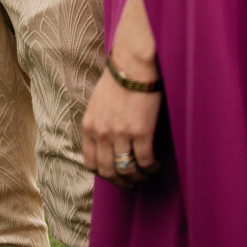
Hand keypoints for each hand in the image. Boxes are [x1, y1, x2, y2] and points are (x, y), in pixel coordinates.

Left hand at [81, 67, 161, 186]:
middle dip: (120, 181)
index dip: (103, 174)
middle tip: (131, 181)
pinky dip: (151, 168)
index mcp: (89, 125)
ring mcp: (120, 133)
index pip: (90, 163)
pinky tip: (156, 166)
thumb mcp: (96, 103)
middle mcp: (102, 132)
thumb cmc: (117, 80)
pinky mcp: (140, 132)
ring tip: (146, 173)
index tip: (114, 175)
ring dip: (138, 176)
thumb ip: (97, 123)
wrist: (132, 65)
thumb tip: (103, 142)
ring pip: (127, 170)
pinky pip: (145, 161)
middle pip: (108, 171)